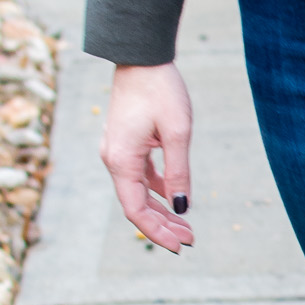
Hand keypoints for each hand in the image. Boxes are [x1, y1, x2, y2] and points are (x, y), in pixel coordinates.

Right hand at [101, 62, 194, 252]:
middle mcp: (113, 159)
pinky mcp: (125, 142)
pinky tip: (175, 198)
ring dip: (161, 209)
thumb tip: (182, 208)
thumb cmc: (160, 91)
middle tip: (191, 240)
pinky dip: (157, 189)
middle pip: (136, 204)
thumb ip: (178, 173)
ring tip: (186, 225)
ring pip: (138, 191)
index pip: (136, 210)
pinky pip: (139, 175)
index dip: (157, 232)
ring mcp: (117, 150)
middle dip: (163, 225)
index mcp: (121, 161)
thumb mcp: (178, 134)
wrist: (141, 57)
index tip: (181, 246)